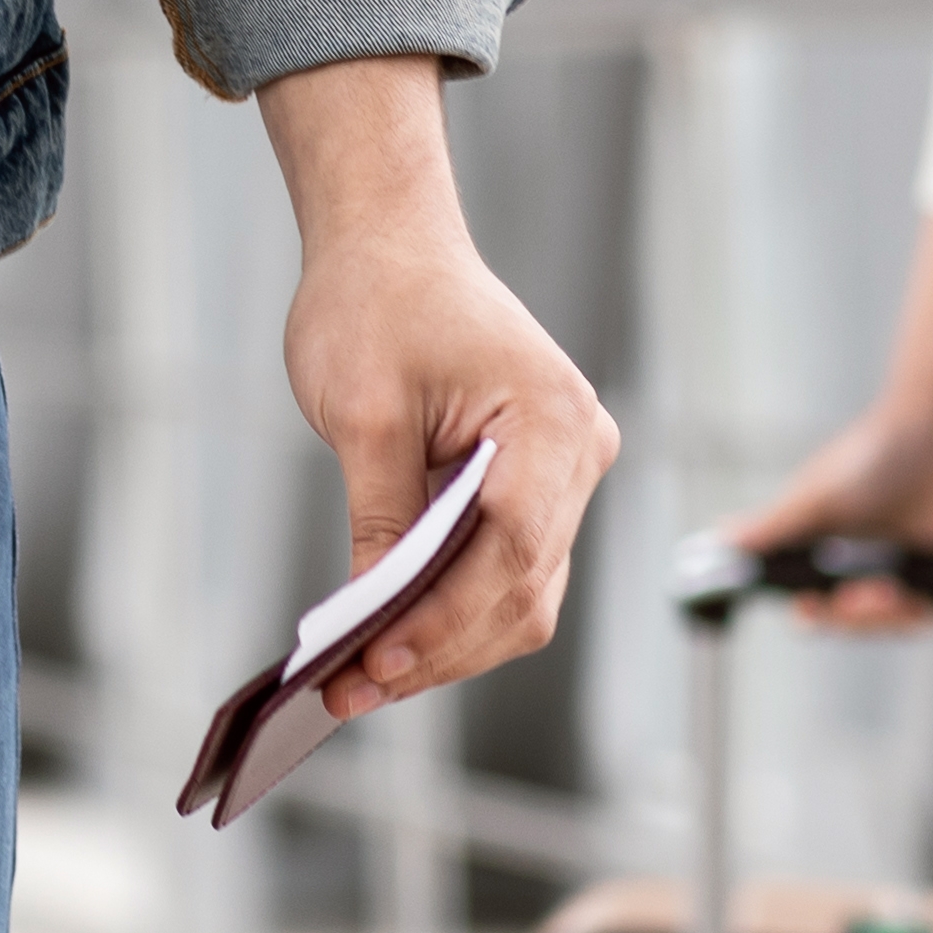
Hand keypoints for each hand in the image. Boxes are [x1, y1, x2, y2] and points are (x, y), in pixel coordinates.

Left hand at [253, 60, 618, 716]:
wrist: (388, 239)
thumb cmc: (374, 302)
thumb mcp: (362, 412)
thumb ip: (379, 516)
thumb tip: (370, 615)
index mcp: (553, 422)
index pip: (511, 551)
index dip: (444, 620)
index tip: (375, 664)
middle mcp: (580, 451)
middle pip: (522, 587)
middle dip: (438, 647)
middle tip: (353, 693)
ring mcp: (565, 469)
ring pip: (519, 591)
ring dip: (446, 641)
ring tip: (361, 683)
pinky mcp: (536, 482)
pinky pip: (507, 565)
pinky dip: (452, 606)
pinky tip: (389, 639)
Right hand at [727, 397, 932, 637]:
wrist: (932, 437)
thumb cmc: (869, 458)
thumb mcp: (816, 497)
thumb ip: (772, 526)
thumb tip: (720, 540)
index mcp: (823, 551)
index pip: (807, 599)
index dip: (806, 612)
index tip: (805, 607)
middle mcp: (858, 568)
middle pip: (844, 618)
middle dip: (844, 617)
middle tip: (848, 601)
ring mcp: (897, 574)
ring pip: (882, 623)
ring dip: (877, 616)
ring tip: (881, 591)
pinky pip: (921, 615)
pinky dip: (910, 612)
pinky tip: (902, 593)